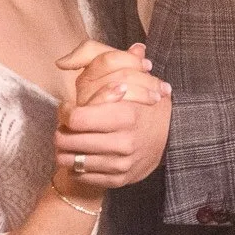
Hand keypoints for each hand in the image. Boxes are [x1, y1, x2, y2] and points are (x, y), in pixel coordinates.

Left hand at [53, 42, 171, 189]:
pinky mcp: (117, 180)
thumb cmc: (146, 105)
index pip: (75, 119)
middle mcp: (122, 143)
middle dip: (61, 131)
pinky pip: (81, 176)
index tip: (67, 107)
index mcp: (125, 116)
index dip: (64, 111)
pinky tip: (81, 154)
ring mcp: (120, 165)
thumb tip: (98, 54)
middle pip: (67, 141)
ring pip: (70, 161)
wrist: (172, 140)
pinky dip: (75, 166)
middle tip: (66, 125)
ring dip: (65, 150)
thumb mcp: (135, 79)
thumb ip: (114, 62)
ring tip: (71, 140)